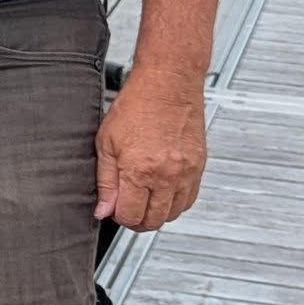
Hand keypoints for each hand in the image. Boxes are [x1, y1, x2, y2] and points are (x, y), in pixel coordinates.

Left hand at [94, 70, 206, 231]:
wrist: (168, 83)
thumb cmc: (136, 105)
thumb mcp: (106, 144)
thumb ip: (105, 182)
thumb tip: (104, 210)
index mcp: (141, 170)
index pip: (130, 216)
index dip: (118, 216)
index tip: (113, 207)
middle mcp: (168, 175)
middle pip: (153, 221)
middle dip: (136, 219)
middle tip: (126, 205)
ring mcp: (187, 172)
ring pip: (173, 214)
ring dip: (156, 212)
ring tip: (142, 196)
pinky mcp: (200, 167)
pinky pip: (189, 200)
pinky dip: (174, 202)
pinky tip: (161, 190)